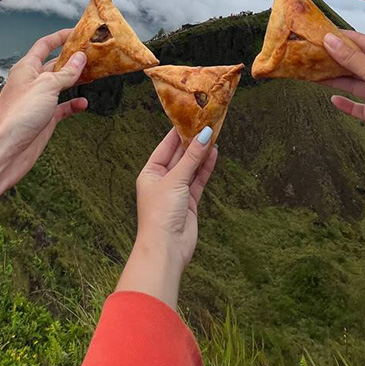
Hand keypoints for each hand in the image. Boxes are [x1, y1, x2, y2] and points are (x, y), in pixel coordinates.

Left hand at [0, 30, 88, 227]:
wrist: (4, 150)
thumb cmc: (19, 113)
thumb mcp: (47, 86)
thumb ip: (66, 72)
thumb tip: (81, 57)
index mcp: (27, 68)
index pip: (45, 45)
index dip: (61, 37)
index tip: (79, 32)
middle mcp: (32, 82)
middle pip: (56, 64)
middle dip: (74, 59)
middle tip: (95, 54)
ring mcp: (38, 101)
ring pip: (61, 85)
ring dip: (77, 80)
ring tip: (95, 75)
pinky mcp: (44, 119)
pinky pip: (63, 107)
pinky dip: (74, 105)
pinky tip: (84, 104)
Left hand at [116, 127, 217, 308]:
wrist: (166, 248)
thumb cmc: (161, 214)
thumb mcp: (176, 180)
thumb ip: (192, 158)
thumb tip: (205, 135)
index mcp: (150, 173)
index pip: (165, 147)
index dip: (178, 132)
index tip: (190, 117)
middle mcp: (162, 180)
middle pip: (179, 155)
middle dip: (192, 141)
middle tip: (206, 122)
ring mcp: (177, 191)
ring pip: (191, 167)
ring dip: (201, 153)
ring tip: (214, 134)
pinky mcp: (189, 201)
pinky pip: (198, 179)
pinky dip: (206, 167)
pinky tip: (214, 153)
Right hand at [322, 30, 364, 179]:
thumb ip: (352, 58)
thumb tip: (330, 40)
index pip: (360, 41)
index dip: (339, 38)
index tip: (317, 35)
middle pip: (354, 63)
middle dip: (333, 59)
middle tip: (308, 55)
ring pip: (354, 84)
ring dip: (335, 80)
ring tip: (312, 74)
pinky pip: (359, 107)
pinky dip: (347, 104)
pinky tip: (333, 100)